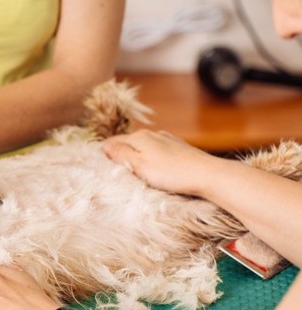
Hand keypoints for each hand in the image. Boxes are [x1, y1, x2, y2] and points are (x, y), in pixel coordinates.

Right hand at [102, 130, 218, 196]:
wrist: (207, 175)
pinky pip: (157, 152)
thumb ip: (120, 155)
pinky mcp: (178, 148)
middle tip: (119, 175)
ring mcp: (167, 140)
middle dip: (121, 157)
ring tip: (138, 175)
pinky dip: (152, 160)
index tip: (103, 170)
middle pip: (128, 144)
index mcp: (139, 137)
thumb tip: (104, 146)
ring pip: (143, 148)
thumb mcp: (139, 166)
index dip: (105, 155)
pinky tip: (157, 172)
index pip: (112, 142)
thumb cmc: (171, 173)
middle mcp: (152, 134)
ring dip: (137, 159)